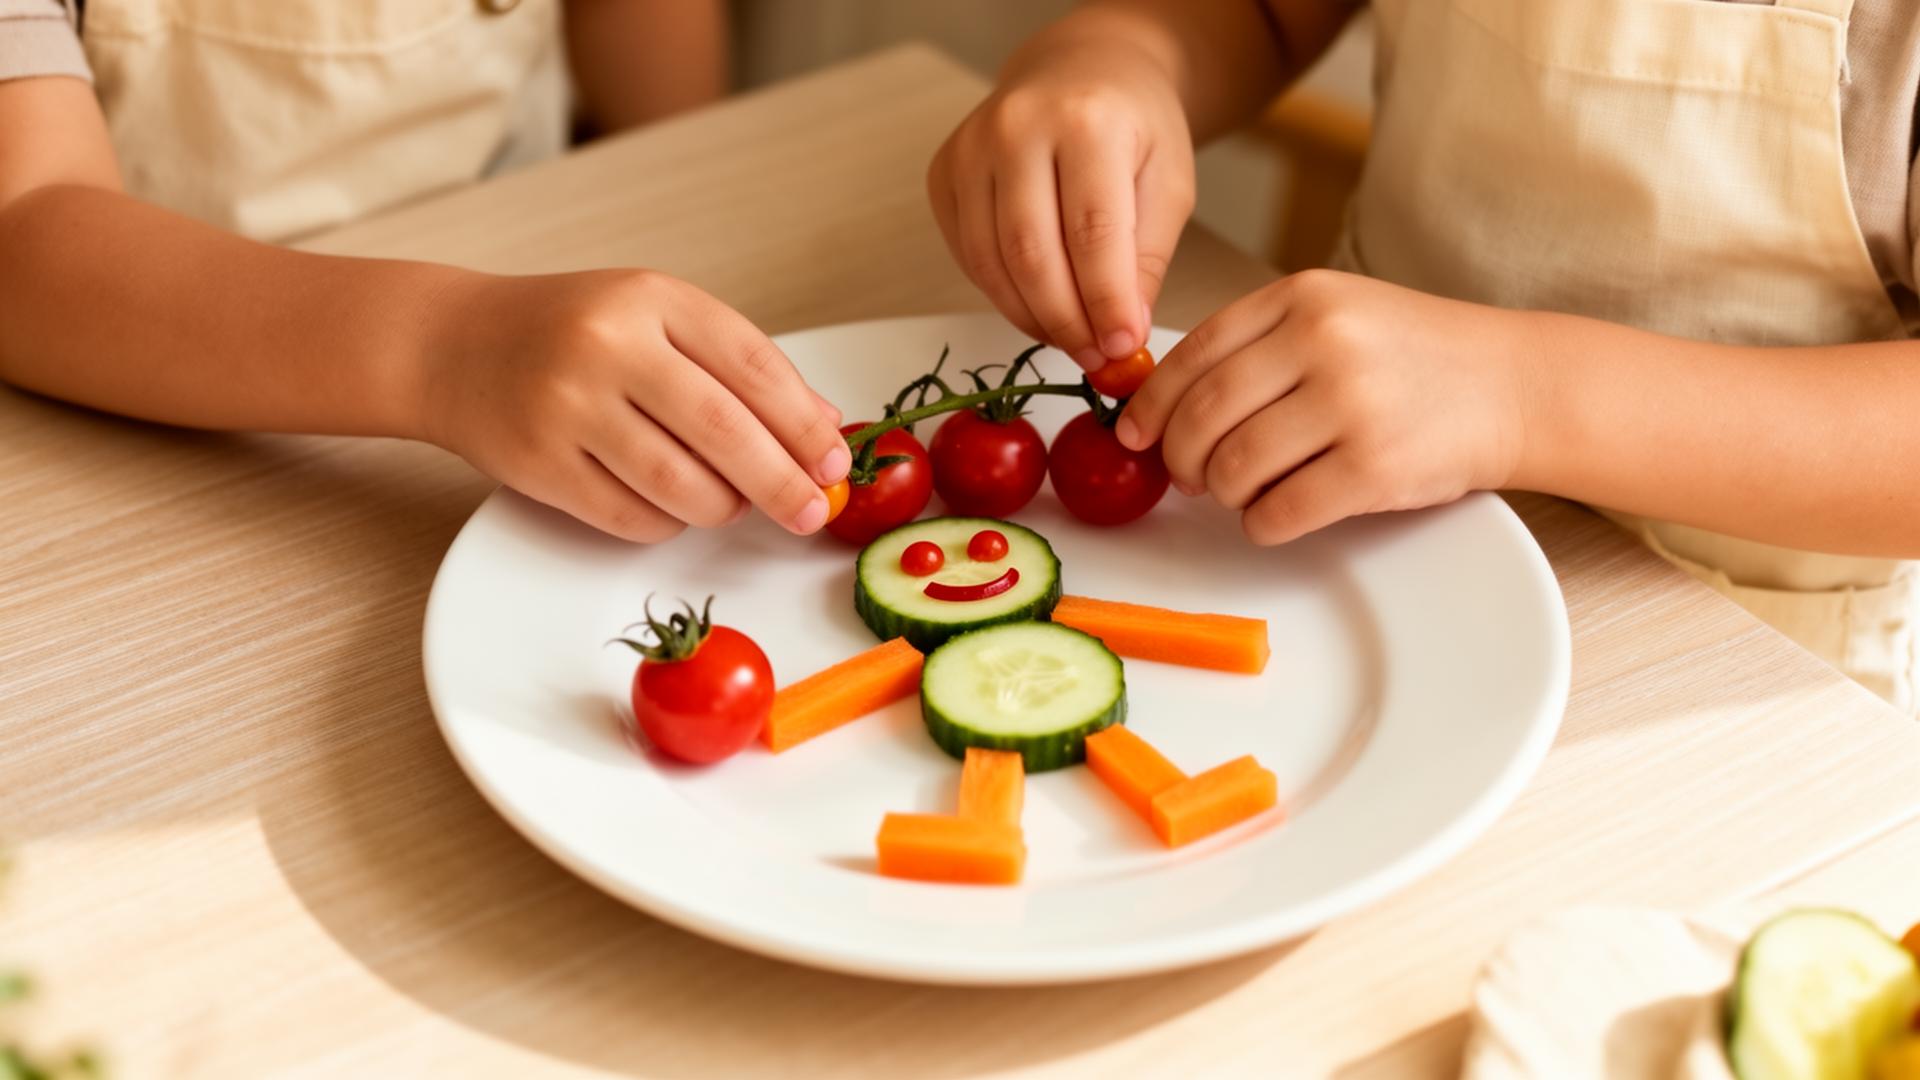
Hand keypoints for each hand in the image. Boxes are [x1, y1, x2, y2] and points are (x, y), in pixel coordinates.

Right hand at [422, 269, 848, 542]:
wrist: (450, 344)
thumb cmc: (571, 331)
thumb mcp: (656, 318)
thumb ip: (738, 364)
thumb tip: (824, 426)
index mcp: (651, 299)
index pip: (753, 366)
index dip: (804, 424)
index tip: (835, 464)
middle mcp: (609, 346)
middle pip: (724, 432)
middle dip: (782, 482)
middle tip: (811, 512)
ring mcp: (568, 408)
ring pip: (681, 486)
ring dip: (723, 507)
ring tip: (732, 502)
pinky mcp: (539, 464)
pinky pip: (631, 517)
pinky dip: (667, 522)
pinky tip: (670, 505)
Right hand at [927, 38, 1194, 370]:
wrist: (1082, 71)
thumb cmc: (1132, 127)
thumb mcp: (1168, 184)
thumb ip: (1146, 259)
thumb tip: (1121, 334)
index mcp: (1086, 121)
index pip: (1092, 231)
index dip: (1105, 301)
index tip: (1123, 348)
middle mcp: (1017, 126)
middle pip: (1032, 252)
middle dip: (1066, 320)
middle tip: (1096, 357)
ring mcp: (970, 148)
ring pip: (991, 262)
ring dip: (1033, 317)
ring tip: (1072, 338)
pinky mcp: (944, 174)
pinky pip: (969, 256)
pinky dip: (1004, 295)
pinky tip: (1038, 306)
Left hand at [1118, 271, 1536, 543]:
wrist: (1515, 385)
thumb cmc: (1413, 358)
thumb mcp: (1337, 315)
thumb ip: (1258, 345)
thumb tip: (1160, 405)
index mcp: (1302, 298)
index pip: (1192, 354)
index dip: (1151, 404)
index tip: (1135, 434)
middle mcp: (1322, 342)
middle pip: (1202, 416)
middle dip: (1181, 459)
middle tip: (1189, 477)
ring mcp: (1350, 404)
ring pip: (1233, 469)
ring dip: (1223, 494)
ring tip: (1244, 492)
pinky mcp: (1374, 467)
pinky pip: (1278, 513)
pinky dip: (1262, 524)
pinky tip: (1278, 514)